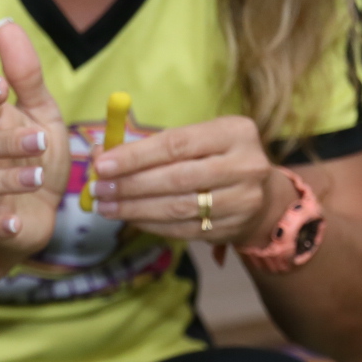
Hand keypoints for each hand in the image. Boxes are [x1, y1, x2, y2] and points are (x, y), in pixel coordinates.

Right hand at [0, 19, 70, 257]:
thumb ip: (26, 74)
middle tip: (40, 140)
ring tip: (38, 177)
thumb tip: (5, 25)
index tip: (0, 87)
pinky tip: (14, 223)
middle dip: (6, 141)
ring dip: (7, 180)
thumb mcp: (41, 112)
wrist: (37, 214)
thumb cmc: (37, 156)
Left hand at [90, 115, 289, 247]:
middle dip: (131, 185)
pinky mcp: (232, 227)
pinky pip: (182, 229)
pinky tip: (129, 218)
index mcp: (234, 132)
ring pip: (177, 207)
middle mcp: (245, 165)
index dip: (136, 156)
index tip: (103, 164)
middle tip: (99, 189)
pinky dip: (150, 224)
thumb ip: (153, 146)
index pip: (177, 143)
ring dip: (135, 208)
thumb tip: (101, 154)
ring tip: (106, 206)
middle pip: (176, 177)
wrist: (262, 196)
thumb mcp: (195, 141)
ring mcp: (242, 200)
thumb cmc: (216, 160)